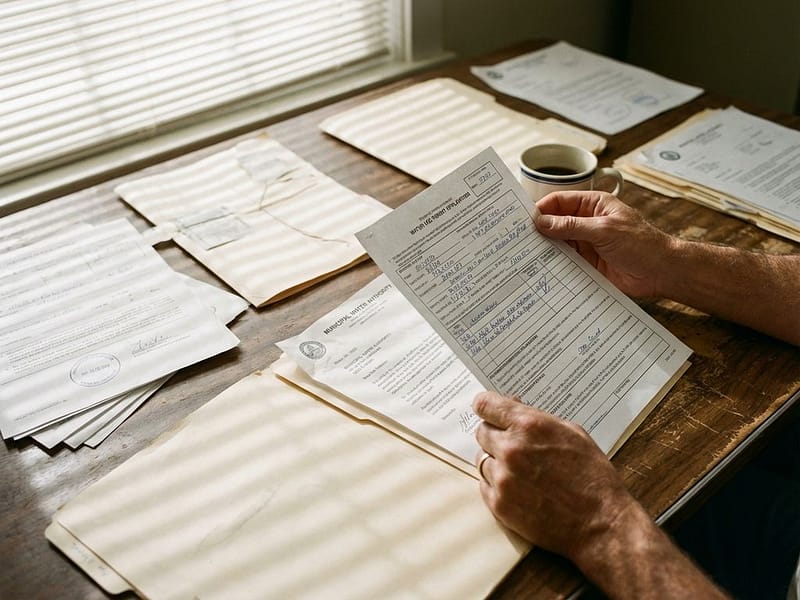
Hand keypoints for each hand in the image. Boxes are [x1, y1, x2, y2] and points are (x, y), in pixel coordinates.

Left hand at [473, 391, 638, 563]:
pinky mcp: (499, 504)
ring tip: (522, 471)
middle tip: (513, 444)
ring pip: (482, 460)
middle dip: (495, 435)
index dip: (486, 406)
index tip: (487, 410)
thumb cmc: (592, 476)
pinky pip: (484, 485)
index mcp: (529, 426)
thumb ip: (537, 418)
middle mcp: (511, 449)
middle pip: (481, 432)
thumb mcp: (572, 433)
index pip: (485, 405)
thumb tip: (513, 406)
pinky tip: (519, 488)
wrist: (601, 522)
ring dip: (496, 461)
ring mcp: (503, 478)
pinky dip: (497, 484)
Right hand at [535, 191, 674, 297]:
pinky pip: (564, 261)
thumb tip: (543, 222)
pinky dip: (553, 263)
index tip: (525, 219)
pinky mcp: (586, 263)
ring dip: (545, 248)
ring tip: (525, 253)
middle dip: (540, 229)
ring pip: (558, 243)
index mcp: (594, 205)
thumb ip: (572, 226)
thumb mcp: (604, 230)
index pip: (561, 201)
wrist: (660, 272)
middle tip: (519, 237)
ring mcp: (586, 243)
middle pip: (556, 222)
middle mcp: (587, 222)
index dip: (542, 208)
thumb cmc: (642, 244)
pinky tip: (541, 267)